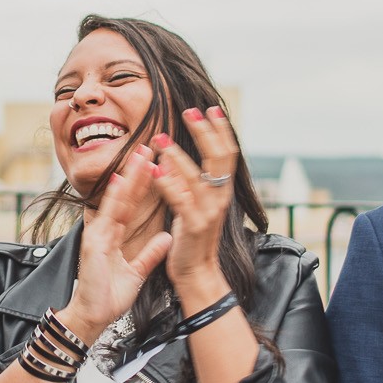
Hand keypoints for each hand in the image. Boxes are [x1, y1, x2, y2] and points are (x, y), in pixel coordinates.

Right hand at [59, 148, 170, 340]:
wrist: (93, 317)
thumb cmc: (108, 297)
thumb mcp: (137, 273)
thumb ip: (150, 254)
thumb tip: (166, 238)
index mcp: (113, 236)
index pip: (130, 204)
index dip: (141, 184)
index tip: (153, 164)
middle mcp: (104, 231)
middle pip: (123, 196)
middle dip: (136, 172)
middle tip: (148, 147)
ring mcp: (98, 235)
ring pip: (116, 200)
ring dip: (128, 177)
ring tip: (140, 154)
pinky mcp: (94, 243)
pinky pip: (107, 216)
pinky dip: (114, 198)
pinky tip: (122, 180)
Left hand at [149, 107, 239, 301]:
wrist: (197, 273)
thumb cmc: (193, 240)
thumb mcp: (196, 206)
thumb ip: (190, 183)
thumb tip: (174, 159)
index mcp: (222, 192)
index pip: (227, 154)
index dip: (221, 130)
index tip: (211, 109)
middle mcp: (220, 198)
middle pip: (219, 157)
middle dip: (205, 132)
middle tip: (190, 112)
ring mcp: (209, 211)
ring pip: (197, 175)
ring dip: (178, 154)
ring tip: (161, 138)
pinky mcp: (194, 225)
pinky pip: (180, 198)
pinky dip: (168, 181)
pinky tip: (155, 168)